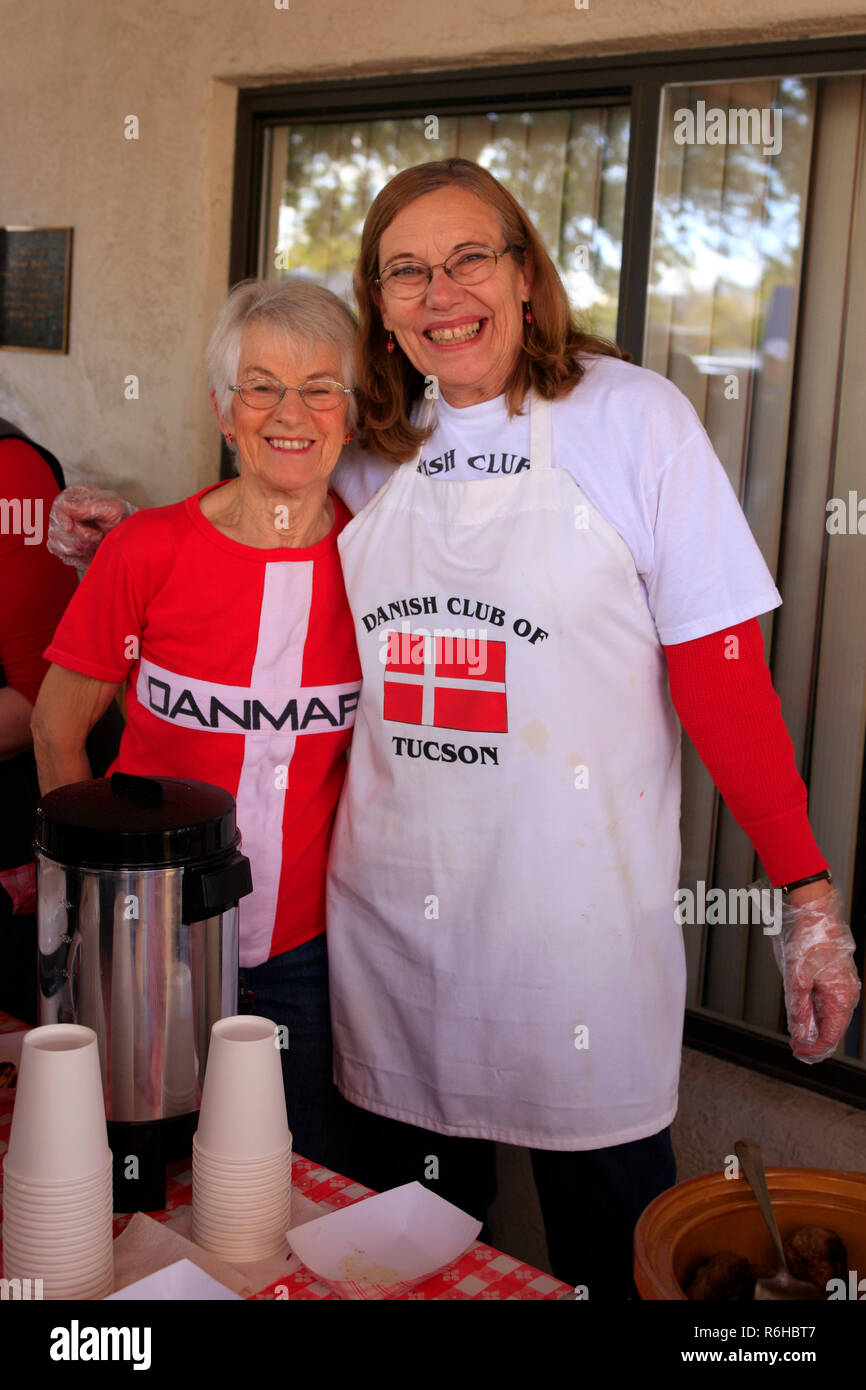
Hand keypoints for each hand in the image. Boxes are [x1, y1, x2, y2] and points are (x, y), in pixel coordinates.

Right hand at [47, 487, 135, 566]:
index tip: (70, 527)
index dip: (62, 516)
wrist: (131, 543)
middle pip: (56, 525)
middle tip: (96, 536)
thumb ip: (89, 505)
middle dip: (77, 535)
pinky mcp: (66, 547)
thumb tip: (66, 506)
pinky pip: (58, 552)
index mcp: (79, 497)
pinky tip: (88, 550)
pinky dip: (74, 554)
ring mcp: (66, 530)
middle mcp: (69, 512)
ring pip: (55, 540)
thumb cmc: (125, 522)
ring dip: (77, 545)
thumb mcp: (113, 508)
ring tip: (95, 542)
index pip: (60, 503)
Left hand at [772, 884, 860, 1063]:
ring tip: (798, 1034)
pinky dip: (819, 1014)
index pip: (830, 1036)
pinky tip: (806, 1016)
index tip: (797, 1051)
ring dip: (817, 1029)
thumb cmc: (809, 942)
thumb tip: (799, 1032)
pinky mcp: (840, 981)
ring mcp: (845, 988)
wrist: (818, 916)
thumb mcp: (797, 979)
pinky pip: (831, 1005)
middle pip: (834, 1030)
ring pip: (833, 1018)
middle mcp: (847, 996)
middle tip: (797, 1048)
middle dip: (815, 1042)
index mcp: (840, 998)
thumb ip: (799, 1008)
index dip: (813, 1048)